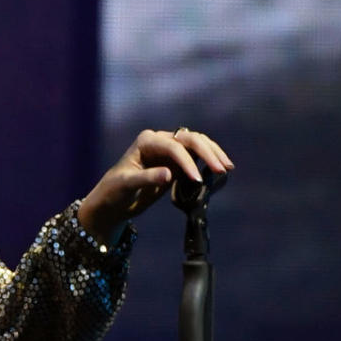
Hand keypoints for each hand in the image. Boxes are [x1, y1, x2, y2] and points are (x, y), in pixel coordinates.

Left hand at [77, 128, 233, 244]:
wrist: (113, 201)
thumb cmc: (114, 191)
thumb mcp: (127, 185)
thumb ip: (147, 178)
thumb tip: (170, 174)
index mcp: (146, 141)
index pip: (173, 146)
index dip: (187, 162)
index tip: (197, 180)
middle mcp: (159, 140)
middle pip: (190, 139)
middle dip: (207, 153)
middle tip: (222, 169)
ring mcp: (169, 149)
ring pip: (197, 144)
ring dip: (213, 153)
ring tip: (227, 168)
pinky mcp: (176, 161)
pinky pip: (197, 156)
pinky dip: (209, 160)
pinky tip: (220, 170)